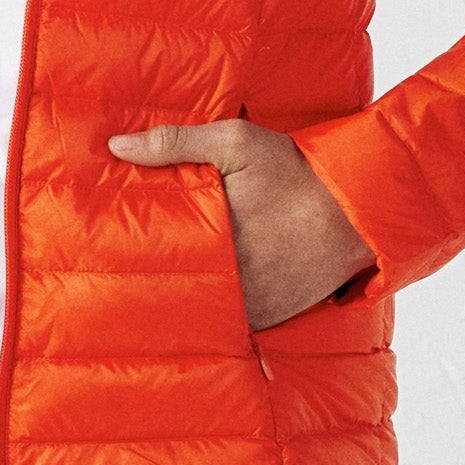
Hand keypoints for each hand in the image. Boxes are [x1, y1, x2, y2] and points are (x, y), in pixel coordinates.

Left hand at [106, 118, 375, 329]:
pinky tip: (198, 302)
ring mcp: (252, 304)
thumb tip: (117, 147)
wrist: (359, 209)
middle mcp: (231, 280)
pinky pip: (232, 323)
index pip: (156, 255)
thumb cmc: (295, 171)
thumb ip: (175, 142)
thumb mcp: (236, 142)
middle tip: (119, 276)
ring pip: (202, 309)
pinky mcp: (271, 317)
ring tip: (152, 291)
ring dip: (184, 299)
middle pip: (176, 286)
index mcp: (214, 237)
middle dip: (152, 279)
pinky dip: (217, 313)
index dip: (130, 254)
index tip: (105, 250)